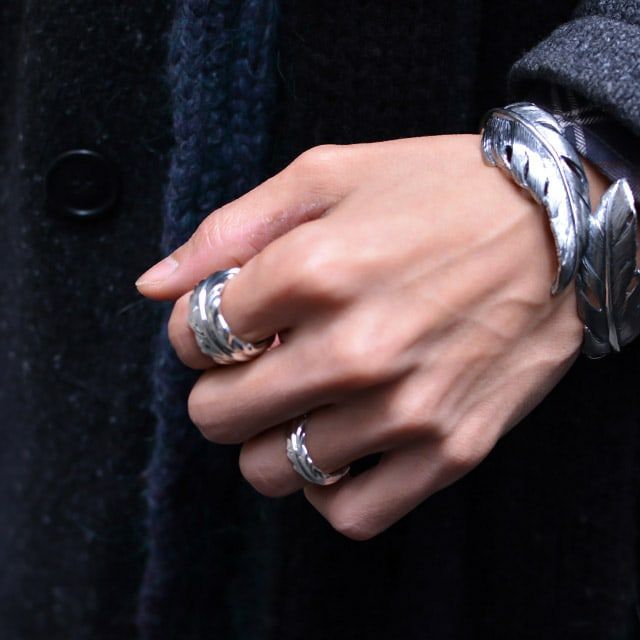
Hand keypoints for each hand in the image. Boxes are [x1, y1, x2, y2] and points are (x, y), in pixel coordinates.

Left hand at [136, 134, 606, 539]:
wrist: (559, 225)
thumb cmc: (439, 192)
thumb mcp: (328, 175)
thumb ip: (229, 229)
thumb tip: (154, 286)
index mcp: (315, 270)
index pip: (195, 336)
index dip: (197, 330)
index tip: (230, 322)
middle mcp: (355, 348)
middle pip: (218, 415)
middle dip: (221, 389)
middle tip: (258, 363)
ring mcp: (405, 409)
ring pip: (274, 470)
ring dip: (269, 439)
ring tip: (302, 402)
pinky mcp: (450, 449)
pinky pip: (351, 513)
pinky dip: (327, 490)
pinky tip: (340, 447)